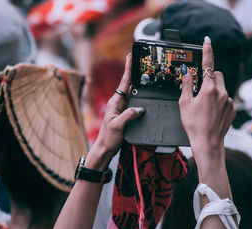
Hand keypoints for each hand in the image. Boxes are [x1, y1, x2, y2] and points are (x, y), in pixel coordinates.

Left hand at [86, 53, 143, 168]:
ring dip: (138, 83)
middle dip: (135, 71)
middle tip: (141, 59)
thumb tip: (140, 108)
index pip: (124, 82)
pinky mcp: (126, 114)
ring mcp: (122, 108)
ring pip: (133, 93)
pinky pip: (135, 102)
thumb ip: (129, 115)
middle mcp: (118, 103)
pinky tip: (145, 94)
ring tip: (145, 73)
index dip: (128, 68)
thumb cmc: (108, 138)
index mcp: (115, 102)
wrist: (105, 149)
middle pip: (129, 84)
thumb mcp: (118, 126)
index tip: (130, 56)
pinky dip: (140, 96)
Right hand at [179, 36, 235, 154]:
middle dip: (210, 77)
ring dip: (215, 91)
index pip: (208, 65)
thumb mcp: (185, 103)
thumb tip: (187, 71)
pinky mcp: (233, 109)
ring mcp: (229, 101)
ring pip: (223, 87)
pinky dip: (220, 101)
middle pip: (218, 75)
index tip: (207, 41)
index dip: (207, 51)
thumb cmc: (194, 125)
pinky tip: (212, 112)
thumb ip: (187, 84)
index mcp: (209, 89)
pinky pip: (227, 99)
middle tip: (201, 89)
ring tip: (206, 106)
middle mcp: (222, 93)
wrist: (208, 142)